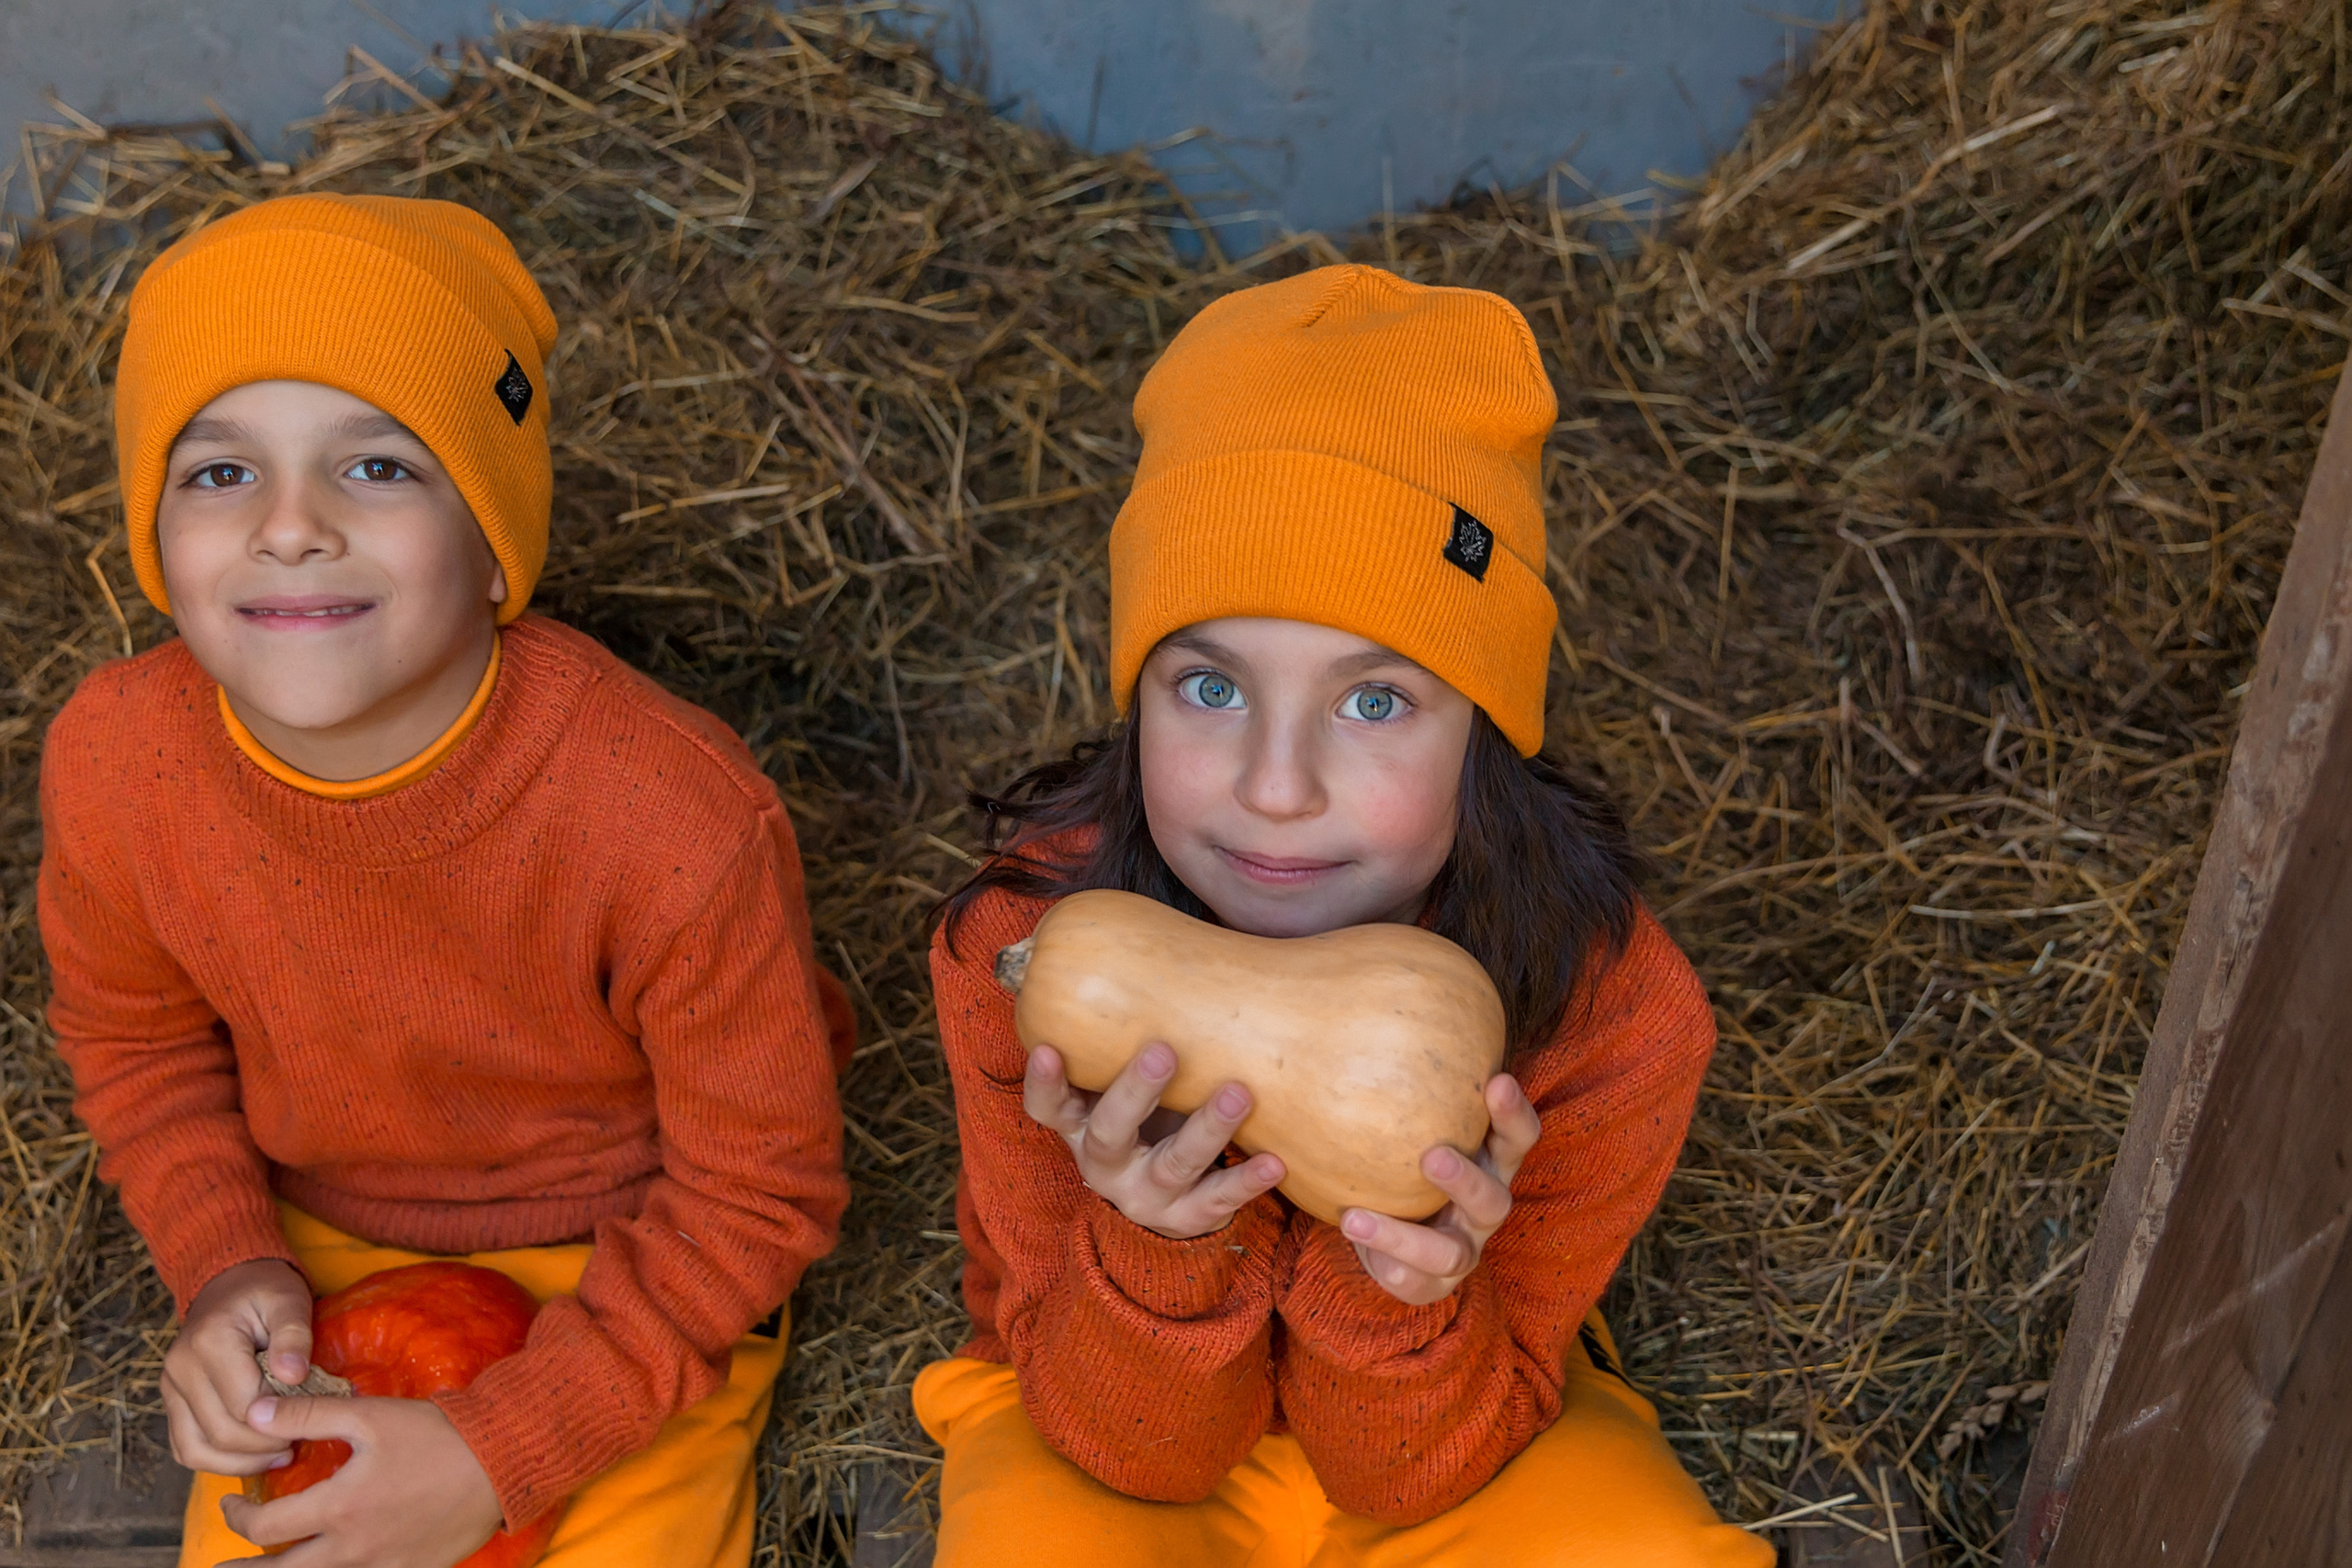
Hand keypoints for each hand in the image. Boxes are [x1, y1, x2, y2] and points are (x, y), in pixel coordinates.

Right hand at [162, 1259, 314, 1475]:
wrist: (229, 1284)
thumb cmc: (265, 1292)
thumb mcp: (289, 1300)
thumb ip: (293, 1335)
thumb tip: (293, 1375)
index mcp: (210, 1342)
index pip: (243, 1405)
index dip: (279, 1421)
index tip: (309, 1420)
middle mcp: (180, 1369)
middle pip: (220, 1433)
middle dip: (263, 1447)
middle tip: (299, 1441)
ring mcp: (171, 1388)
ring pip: (196, 1450)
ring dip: (239, 1463)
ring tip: (279, 1456)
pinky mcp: (172, 1403)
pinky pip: (186, 1447)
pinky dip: (217, 1461)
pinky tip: (252, 1456)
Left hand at [215, 1395, 502, 1566]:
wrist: (501, 1462)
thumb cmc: (436, 1435)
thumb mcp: (369, 1416)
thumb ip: (306, 1416)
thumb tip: (253, 1412)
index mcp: (338, 1508)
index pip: (265, 1525)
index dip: (237, 1516)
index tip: (231, 1503)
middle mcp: (352, 1549)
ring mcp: (381, 1567)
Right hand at [1024, 1041, 1283, 1239]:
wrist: (1167, 1192)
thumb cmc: (1147, 1109)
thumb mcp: (1122, 1078)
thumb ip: (1121, 1029)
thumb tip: (1117, 932)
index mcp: (1079, 1125)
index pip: (1047, 1108)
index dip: (1044, 1082)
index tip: (1049, 1046)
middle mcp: (1104, 1163)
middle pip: (1110, 1131)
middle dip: (1134, 1091)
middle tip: (1164, 1051)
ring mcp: (1145, 1195)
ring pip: (1173, 1164)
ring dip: (1206, 1129)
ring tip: (1240, 1093)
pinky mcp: (1187, 1219)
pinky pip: (1217, 1201)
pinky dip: (1246, 1180)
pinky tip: (1274, 1159)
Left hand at [1339, 1073, 1541, 1305]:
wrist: (1388, 1222)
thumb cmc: (1400, 1154)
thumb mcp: (1405, 1120)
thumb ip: (1397, 1082)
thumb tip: (1357, 1010)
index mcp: (1489, 1161)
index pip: (1518, 1137)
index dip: (1513, 1113)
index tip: (1496, 1080)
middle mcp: (1484, 1207)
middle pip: (1494, 1200)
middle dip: (1465, 1180)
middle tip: (1430, 1156)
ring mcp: (1462, 1250)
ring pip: (1449, 1253)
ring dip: (1404, 1236)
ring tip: (1354, 1217)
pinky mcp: (1433, 1284)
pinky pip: (1414, 1283)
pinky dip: (1383, 1264)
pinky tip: (1349, 1243)